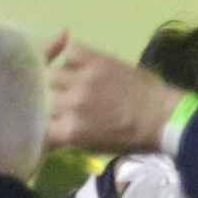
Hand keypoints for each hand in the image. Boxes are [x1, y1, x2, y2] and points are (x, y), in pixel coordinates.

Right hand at [43, 32, 183, 154]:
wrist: (159, 117)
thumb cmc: (127, 138)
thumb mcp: (89, 147)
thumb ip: (64, 137)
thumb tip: (47, 130)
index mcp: (69, 131)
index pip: (37, 125)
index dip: (41, 121)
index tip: (46, 120)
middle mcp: (70, 105)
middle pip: (42, 96)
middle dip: (50, 99)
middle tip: (61, 98)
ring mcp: (82, 80)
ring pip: (51, 73)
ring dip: (57, 77)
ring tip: (67, 79)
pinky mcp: (96, 61)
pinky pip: (70, 51)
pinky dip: (69, 54)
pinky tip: (76, 61)